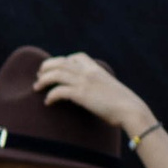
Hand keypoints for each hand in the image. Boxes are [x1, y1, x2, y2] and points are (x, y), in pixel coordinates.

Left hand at [33, 51, 153, 145]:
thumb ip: (100, 86)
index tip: (55, 68)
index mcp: (96, 69)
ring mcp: (84, 81)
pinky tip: (48, 102)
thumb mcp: (111, 89)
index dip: (63, 60)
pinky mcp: (81, 94)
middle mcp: (88, 72)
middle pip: (60, 62)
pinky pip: (58, 91)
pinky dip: (50, 96)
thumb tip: (95, 94)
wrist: (131, 110)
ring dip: (43, 80)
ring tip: (36, 87)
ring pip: (55, 74)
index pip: (76, 57)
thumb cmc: (124, 105)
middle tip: (39, 76)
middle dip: (46, 67)